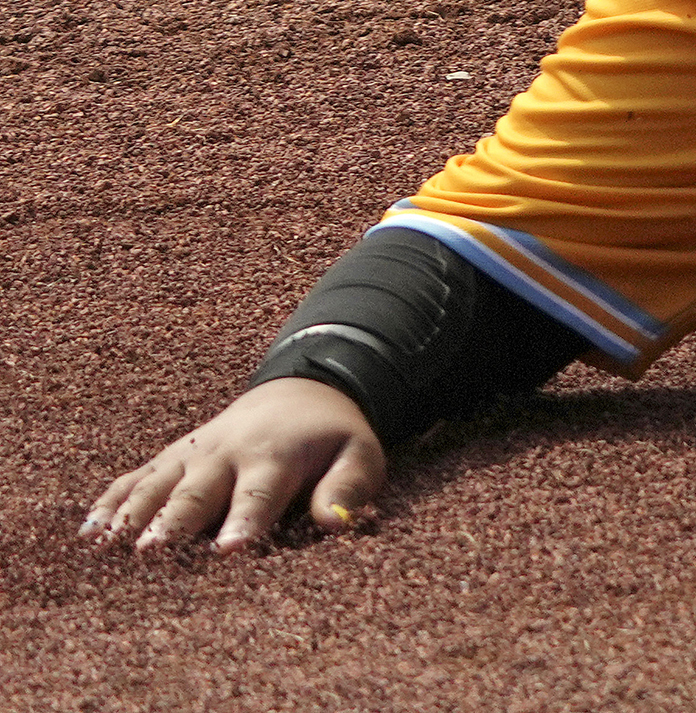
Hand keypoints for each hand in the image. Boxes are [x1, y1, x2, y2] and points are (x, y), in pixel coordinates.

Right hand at [82, 379, 385, 553]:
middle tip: (151, 551)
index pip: (258, 494)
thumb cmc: (330, 438)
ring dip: (131, 515)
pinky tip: (88, 534)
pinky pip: (133, 480)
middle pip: (195, 493)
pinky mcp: (167, 460)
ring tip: (107, 547)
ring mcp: (190, 456)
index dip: (245, 521)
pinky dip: (110, 504)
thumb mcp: (359, 454)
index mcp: (274, 457)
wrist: (298, 392)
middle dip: (173, 522)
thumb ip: (349, 487)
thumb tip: (337, 523)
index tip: (229, 549)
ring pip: (155, 486)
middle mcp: (224, 456)